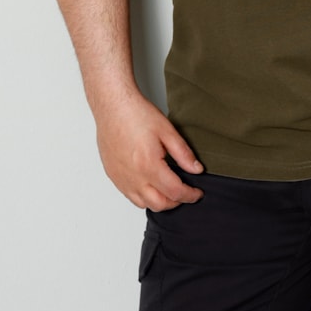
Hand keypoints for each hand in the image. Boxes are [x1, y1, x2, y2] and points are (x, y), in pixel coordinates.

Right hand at [94, 89, 204, 210]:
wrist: (113, 106)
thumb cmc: (136, 114)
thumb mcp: (167, 131)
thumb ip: (183, 154)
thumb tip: (196, 169)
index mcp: (148, 166)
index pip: (175, 192)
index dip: (190, 195)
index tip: (197, 193)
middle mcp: (133, 177)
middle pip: (159, 204)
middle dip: (176, 202)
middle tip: (186, 193)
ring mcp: (121, 178)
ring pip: (143, 203)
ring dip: (159, 201)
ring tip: (169, 190)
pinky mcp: (113, 175)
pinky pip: (129, 196)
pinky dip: (143, 196)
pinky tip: (150, 185)